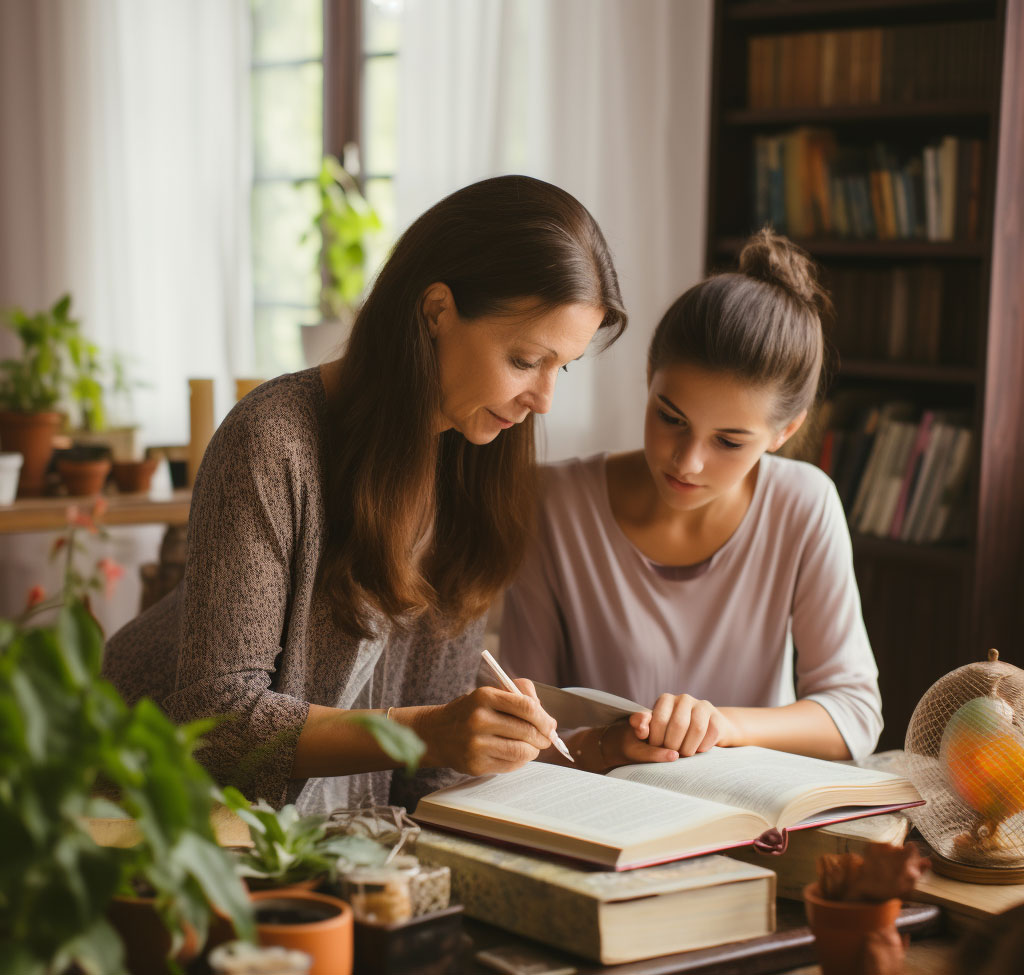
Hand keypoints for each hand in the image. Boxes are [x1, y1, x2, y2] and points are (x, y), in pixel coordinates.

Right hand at [410, 679, 555, 775]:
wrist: (436, 733)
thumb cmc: (470, 711)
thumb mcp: (489, 693)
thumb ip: (520, 695)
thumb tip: (547, 719)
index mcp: (484, 696)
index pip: (526, 707)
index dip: (544, 718)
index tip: (550, 725)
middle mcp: (479, 719)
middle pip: (527, 731)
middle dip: (543, 737)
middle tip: (547, 739)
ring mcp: (476, 744)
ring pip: (521, 751)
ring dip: (533, 751)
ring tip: (532, 747)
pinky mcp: (475, 765)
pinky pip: (510, 765)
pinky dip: (520, 761)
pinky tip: (516, 755)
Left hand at [631, 693, 738, 756]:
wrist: (701, 730)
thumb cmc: (669, 732)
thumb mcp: (652, 729)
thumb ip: (641, 726)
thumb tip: (640, 729)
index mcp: (665, 699)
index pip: (659, 720)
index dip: (657, 739)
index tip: (657, 749)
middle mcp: (683, 698)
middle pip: (679, 725)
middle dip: (674, 745)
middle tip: (671, 754)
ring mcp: (702, 705)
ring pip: (697, 729)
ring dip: (689, 747)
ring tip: (684, 754)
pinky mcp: (717, 716)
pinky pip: (712, 733)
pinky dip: (703, 746)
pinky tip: (697, 749)